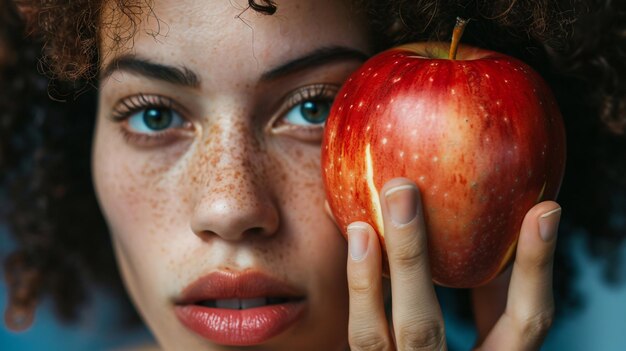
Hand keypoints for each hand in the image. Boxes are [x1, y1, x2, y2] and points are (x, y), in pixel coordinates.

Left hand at [327, 178, 560, 350]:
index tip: (543, 211)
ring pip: (371, 339)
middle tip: (401, 192)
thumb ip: (491, 303)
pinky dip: (346, 293)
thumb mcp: (487, 343)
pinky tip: (349, 245)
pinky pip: (348, 338)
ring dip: (362, 281)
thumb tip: (507, 230)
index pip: (524, 325)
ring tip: (360, 226)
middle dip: (411, 256)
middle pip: (423, 327)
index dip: (536, 269)